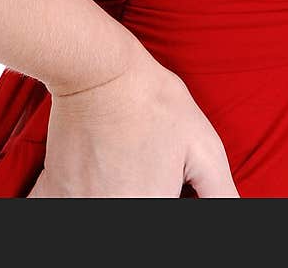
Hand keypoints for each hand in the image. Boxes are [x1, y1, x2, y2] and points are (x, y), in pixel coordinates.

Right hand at [27, 45, 238, 197]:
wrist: (100, 68)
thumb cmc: (154, 101)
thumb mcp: (204, 146)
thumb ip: (222, 193)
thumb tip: (238, 212)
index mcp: (149, 208)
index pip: (164, 220)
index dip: (167, 200)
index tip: (165, 188)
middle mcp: (110, 212)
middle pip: (127, 216)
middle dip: (138, 196)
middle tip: (142, 174)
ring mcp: (78, 204)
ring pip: (89, 214)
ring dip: (106, 199)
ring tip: (117, 173)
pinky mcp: (54, 188)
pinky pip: (49, 209)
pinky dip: (68, 201)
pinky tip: (83, 189)